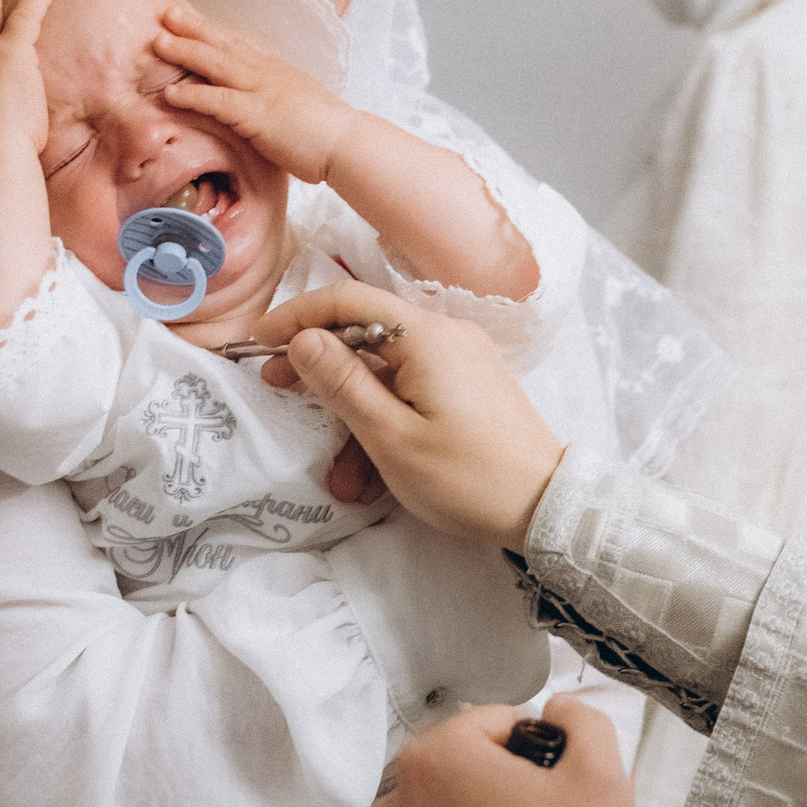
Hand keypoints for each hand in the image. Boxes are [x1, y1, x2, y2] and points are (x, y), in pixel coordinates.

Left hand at [155, 3, 357, 185]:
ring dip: (186, 51)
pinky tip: (170, 94)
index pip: (239, 44)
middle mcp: (267, 72)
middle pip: (225, 44)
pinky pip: (218, 101)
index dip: (213, 31)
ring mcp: (262, 90)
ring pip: (217, 64)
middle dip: (193, 28)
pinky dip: (193, 96)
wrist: (347, 143)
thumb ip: (278, 101)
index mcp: (277, 70)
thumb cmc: (329, 133)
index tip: (190, 19)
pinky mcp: (257, 114)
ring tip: (157, 42)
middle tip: (165, 14)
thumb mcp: (299, 106)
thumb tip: (267, 108)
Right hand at [255, 282, 564, 548]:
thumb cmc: (468, 479)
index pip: (347, 301)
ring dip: (350, 400)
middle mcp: (446, 333)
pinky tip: (365, 457)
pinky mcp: (471, 382)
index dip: (296, 316)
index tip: (259, 343)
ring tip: (325, 450)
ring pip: (387, 364)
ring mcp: (462, 357)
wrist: (546, 505)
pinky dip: (383, 410)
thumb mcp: (391, 438)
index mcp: (425, 337)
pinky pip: (413, 383)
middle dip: (317, 359)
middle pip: (365, 330)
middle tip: (276, 388)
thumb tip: (303, 340)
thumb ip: (343, 384)